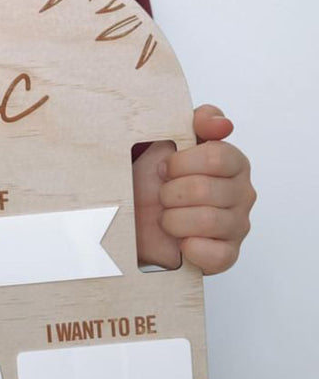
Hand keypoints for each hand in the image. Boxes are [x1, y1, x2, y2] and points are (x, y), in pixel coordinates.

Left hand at [134, 105, 255, 273]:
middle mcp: (241, 194)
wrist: (137, 221)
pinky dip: (192, 249)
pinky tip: (180, 243)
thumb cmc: (154, 183)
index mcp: (233, 163)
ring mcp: (236, 226)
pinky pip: (217, 255)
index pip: (217, 157)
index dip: (180, 164)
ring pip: (206, 221)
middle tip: (162, 198)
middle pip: (205, 190)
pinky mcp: (226, 256)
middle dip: (170, 194)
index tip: (164, 170)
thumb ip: (197, 122)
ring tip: (166, 219)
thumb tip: (222, 124)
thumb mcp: (167, 141)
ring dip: (173, 221)